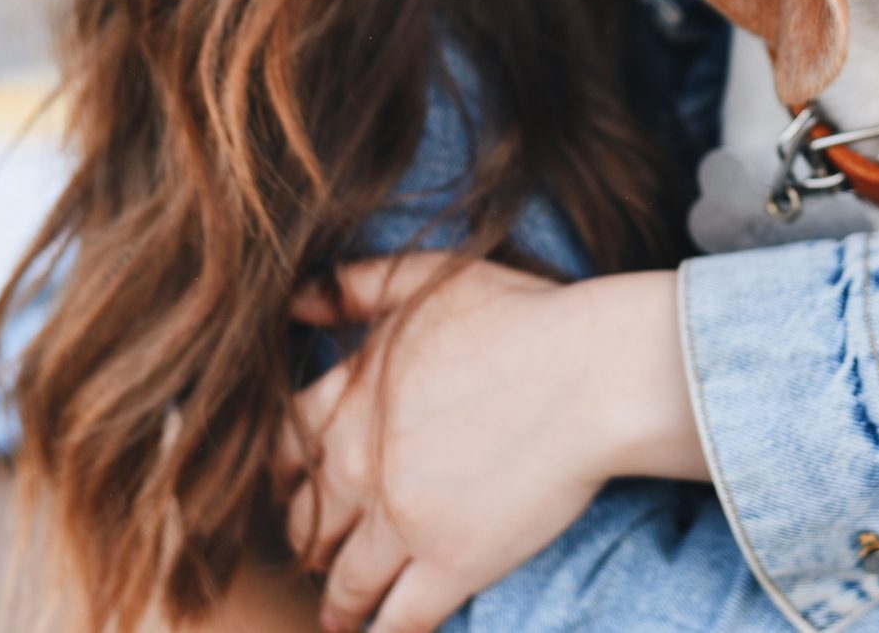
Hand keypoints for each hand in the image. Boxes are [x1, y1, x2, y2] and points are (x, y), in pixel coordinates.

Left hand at [273, 255, 705, 632]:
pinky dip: (384, 632)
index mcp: (348, 402)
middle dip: (312, 538)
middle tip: (322, 550)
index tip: (297, 486)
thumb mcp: (430, 280)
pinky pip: (399, 619)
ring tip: (341, 614)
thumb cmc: (524, 317)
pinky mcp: (452, 564)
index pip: (286, 449)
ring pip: (346, 580)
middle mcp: (358, 469)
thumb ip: (358, 287)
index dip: (287, 472)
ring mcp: (402, 523)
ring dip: (340, 600)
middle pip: (308, 521)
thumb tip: (297, 304)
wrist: (592, 374)